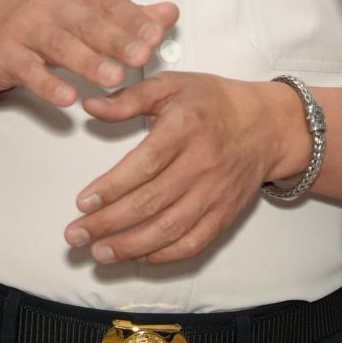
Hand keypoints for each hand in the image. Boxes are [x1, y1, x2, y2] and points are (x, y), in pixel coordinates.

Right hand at [0, 0, 176, 110]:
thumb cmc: (37, 22)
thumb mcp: (82, 12)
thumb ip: (126, 15)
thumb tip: (169, 13)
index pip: (111, 4)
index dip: (134, 20)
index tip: (157, 35)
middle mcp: (51, 5)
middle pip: (88, 23)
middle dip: (117, 39)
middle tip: (142, 56)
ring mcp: (26, 29)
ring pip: (61, 45)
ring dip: (88, 62)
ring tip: (113, 79)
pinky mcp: (6, 55)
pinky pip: (28, 70)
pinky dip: (48, 83)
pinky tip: (67, 98)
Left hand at [65, 74, 299, 265]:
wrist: (266, 126)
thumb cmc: (212, 103)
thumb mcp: (171, 85)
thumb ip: (129, 97)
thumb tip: (90, 106)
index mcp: (185, 128)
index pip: (144, 164)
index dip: (111, 187)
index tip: (82, 202)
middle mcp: (202, 164)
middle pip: (151, 202)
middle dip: (108, 223)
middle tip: (75, 235)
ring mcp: (215, 194)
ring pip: (169, 229)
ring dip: (130, 246)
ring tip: (98, 253)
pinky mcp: (224, 215)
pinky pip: (193, 243)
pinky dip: (163, 255)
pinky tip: (137, 257)